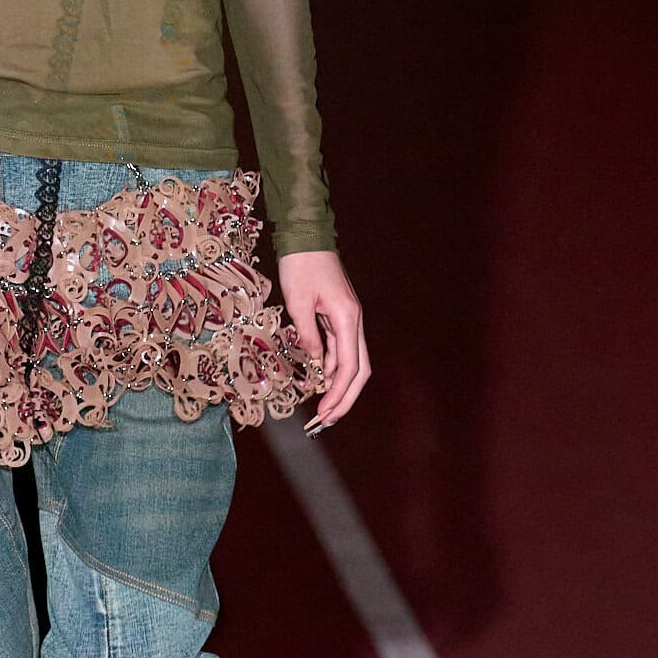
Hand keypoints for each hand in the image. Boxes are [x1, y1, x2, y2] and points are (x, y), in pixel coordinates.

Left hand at [277, 249, 369, 433]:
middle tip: (326, 421)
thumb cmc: (301, 264)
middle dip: (345, 398)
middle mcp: (353, 322)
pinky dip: (331, 369)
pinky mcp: (338, 317)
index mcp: (347, 319)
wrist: (307, 237)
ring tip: (322, 409)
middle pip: (359, 370)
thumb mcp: (297, 302)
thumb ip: (307, 336)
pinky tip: (318, 382)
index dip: (338, 394)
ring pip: (351, 362)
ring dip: (338, 386)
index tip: (324, 414)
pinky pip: (339, 349)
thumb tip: (315, 364)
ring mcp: (347, 320)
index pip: (350, 367)